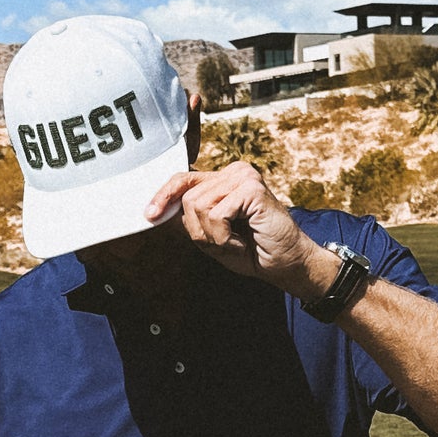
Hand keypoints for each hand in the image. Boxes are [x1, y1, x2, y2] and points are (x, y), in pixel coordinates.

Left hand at [145, 160, 336, 297]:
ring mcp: (244, 177)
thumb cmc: (252, 251)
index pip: (184, 178)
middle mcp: (234, 172)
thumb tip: (160, 211)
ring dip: (213, 236)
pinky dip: (223, 237)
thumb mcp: (213, 235)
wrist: (287, 264)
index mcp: (224, 179)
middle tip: (224, 244)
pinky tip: (241, 242)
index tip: (150, 214)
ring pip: (198, 207)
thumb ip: (191, 219)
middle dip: (199, 230)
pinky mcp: (251, 188)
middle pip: (188, 198)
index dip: (164, 194)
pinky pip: (216, 215)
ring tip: (235, 243)